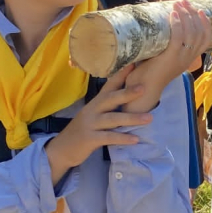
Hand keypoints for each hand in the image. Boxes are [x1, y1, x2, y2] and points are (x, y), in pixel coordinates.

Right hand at [45, 66, 152, 180]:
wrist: (62, 149)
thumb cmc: (83, 131)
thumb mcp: (94, 116)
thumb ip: (108, 108)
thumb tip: (128, 99)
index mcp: (95, 103)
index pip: (109, 86)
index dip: (120, 75)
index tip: (134, 63)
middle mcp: (92, 110)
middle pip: (110, 99)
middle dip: (127, 93)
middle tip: (144, 88)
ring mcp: (90, 124)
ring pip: (112, 119)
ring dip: (131, 118)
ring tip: (149, 118)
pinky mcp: (89, 139)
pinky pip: (108, 137)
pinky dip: (122, 138)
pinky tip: (135, 139)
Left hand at [124, 0, 211, 110]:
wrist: (144, 90)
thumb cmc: (149, 72)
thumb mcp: (163, 56)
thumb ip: (167, 44)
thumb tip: (160, 23)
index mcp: (189, 58)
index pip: (206, 39)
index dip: (205, 24)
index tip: (200, 10)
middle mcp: (188, 58)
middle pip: (199, 32)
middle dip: (193, 14)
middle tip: (184, 2)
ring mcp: (181, 58)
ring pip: (191, 33)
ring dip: (185, 15)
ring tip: (178, 5)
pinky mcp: (171, 58)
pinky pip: (179, 38)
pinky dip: (177, 24)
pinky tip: (173, 15)